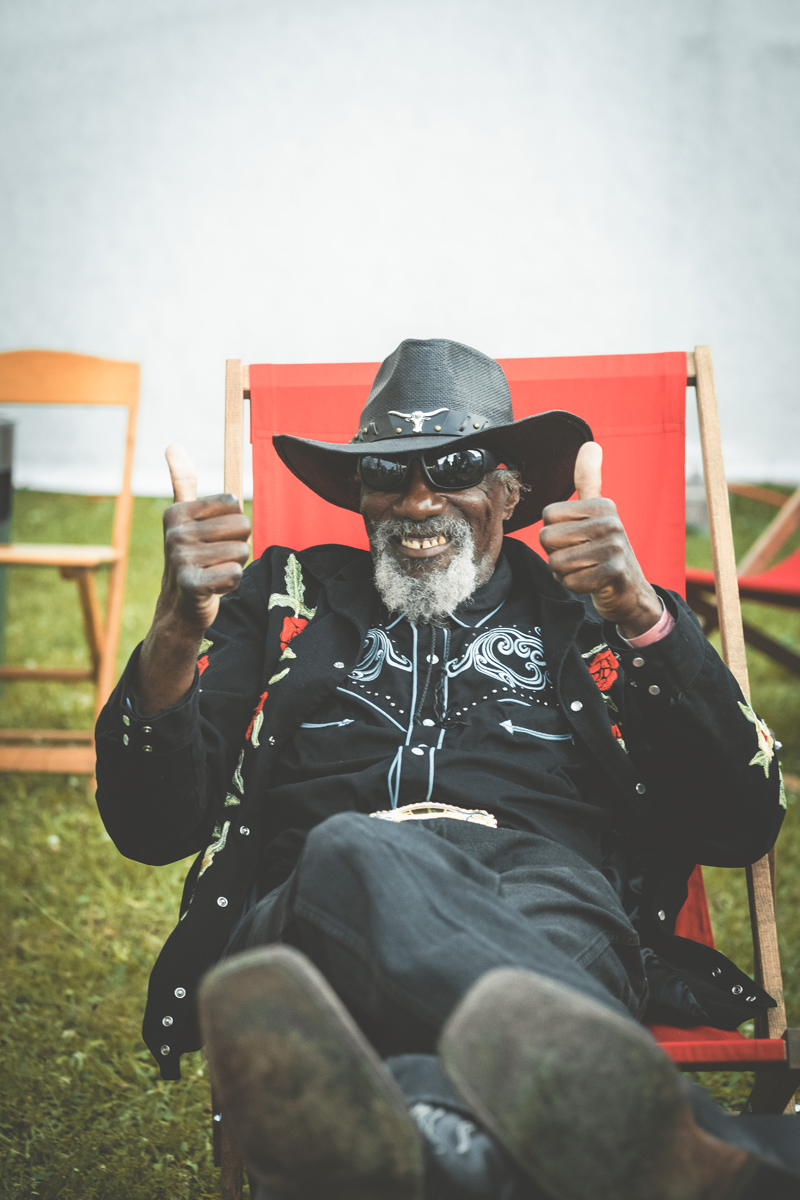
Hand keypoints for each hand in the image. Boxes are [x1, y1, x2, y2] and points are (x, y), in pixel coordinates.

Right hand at [136, 446, 250, 713]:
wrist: (180, 608)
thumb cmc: (192, 558)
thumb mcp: (185, 519)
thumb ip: (183, 482)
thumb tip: (173, 445)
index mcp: (177, 512)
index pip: (235, 503)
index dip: (233, 523)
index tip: (213, 537)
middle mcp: (175, 533)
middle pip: (244, 527)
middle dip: (239, 546)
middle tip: (217, 559)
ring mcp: (181, 559)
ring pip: (243, 552)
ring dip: (235, 566)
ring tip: (214, 573)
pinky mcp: (191, 585)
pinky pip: (235, 575)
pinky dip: (232, 584)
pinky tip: (214, 588)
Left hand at [539, 442, 661, 636]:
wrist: (630, 589)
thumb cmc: (604, 548)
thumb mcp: (598, 512)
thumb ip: (589, 480)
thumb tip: (590, 444)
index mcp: (602, 505)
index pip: (548, 515)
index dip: (554, 532)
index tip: (576, 537)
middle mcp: (611, 522)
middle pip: (547, 539)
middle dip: (556, 554)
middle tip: (580, 556)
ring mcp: (615, 548)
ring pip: (557, 563)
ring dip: (565, 572)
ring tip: (586, 568)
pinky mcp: (614, 573)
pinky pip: (571, 582)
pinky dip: (575, 585)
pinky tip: (592, 581)